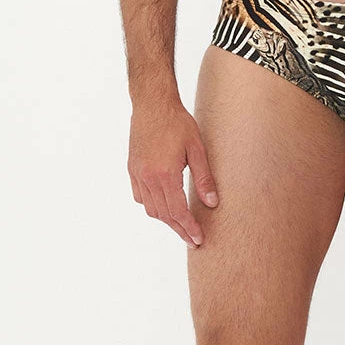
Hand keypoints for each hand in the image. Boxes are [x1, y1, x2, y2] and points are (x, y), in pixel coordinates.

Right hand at [128, 97, 218, 248]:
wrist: (152, 104)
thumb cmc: (177, 122)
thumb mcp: (197, 149)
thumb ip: (204, 178)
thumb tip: (212, 203)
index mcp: (165, 174)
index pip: (178, 211)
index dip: (189, 228)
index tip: (198, 239)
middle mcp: (148, 178)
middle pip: (163, 214)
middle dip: (179, 229)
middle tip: (192, 240)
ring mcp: (137, 174)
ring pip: (151, 208)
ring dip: (166, 219)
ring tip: (181, 225)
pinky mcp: (132, 168)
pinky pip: (140, 196)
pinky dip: (152, 206)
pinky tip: (164, 206)